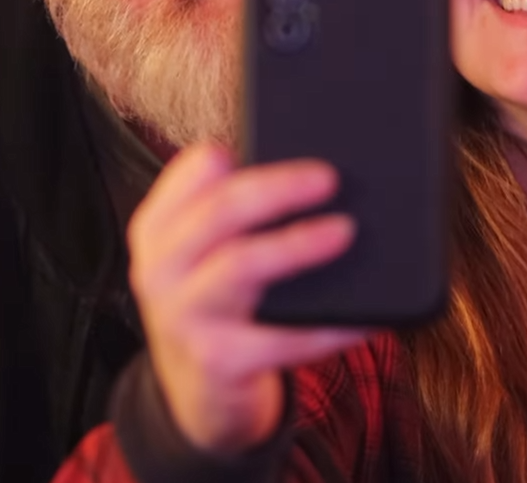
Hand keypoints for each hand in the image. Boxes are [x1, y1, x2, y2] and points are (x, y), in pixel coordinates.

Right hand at [127, 144, 366, 456]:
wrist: (198, 396)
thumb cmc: (218, 302)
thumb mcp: (204, 254)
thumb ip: (235, 212)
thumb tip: (315, 169)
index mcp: (160, 227)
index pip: (195, 168)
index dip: (241, 149)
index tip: (287, 129)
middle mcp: (161, 268)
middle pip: (222, 209)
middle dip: (280, 188)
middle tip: (330, 178)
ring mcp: (185, 317)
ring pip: (243, 265)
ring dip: (299, 244)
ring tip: (345, 231)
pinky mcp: (218, 362)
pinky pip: (282, 338)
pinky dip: (330, 326)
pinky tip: (366, 316)